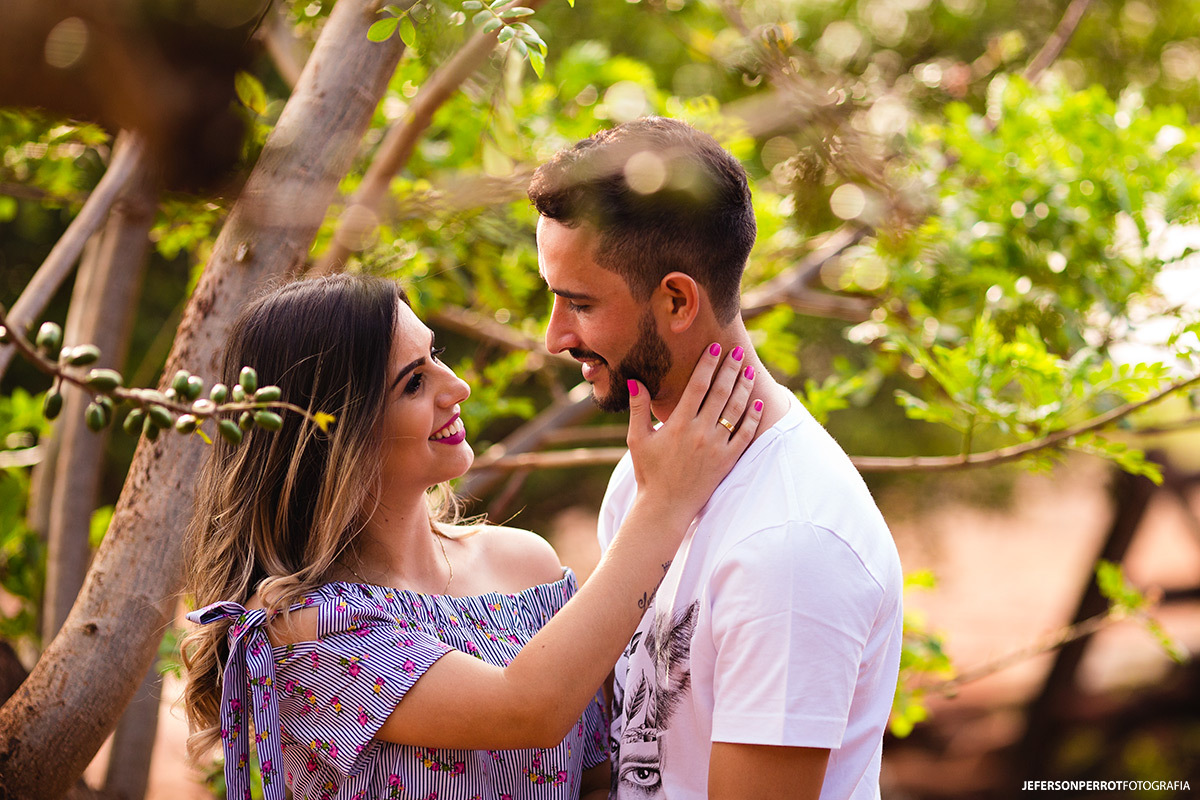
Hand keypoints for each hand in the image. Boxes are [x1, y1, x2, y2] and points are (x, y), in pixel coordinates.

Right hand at [626, 343, 760, 523]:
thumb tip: (635, 380)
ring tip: (750, 372)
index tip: (716, 347)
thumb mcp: (637, 439)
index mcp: (679, 424)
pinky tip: (758, 403)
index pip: (697, 386)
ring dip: (744, 388)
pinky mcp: (728, 461)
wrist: (666, 507)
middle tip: (738, 352)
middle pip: (721, 393)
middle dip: (730, 369)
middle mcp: (700, 432)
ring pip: (736, 410)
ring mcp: (717, 447)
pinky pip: (746, 435)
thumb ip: (638, 408)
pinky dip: (753, 418)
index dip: (708, 364)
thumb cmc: (649, 472)